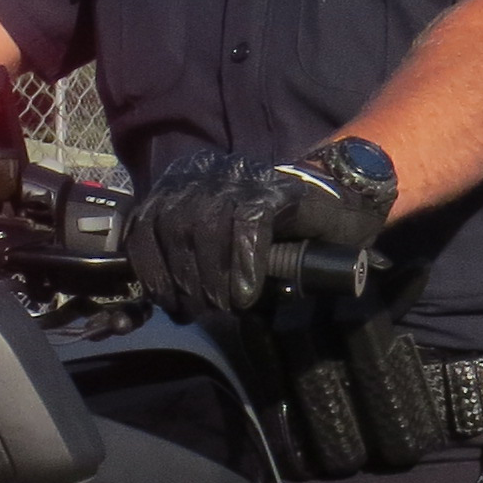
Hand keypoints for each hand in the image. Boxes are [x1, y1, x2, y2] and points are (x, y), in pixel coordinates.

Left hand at [122, 141, 396, 322]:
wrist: (337, 210)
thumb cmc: (275, 238)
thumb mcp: (219, 251)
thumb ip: (188, 264)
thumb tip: (162, 305)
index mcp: (182, 182)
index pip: (144, 223)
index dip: (150, 270)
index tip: (166, 303)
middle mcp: (205, 172)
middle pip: (172, 226)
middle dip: (183, 278)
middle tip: (203, 311)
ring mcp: (242, 176)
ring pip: (204, 224)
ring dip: (212, 275)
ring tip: (226, 305)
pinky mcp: (276, 189)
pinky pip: (248, 223)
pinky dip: (244, 263)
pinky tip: (247, 291)